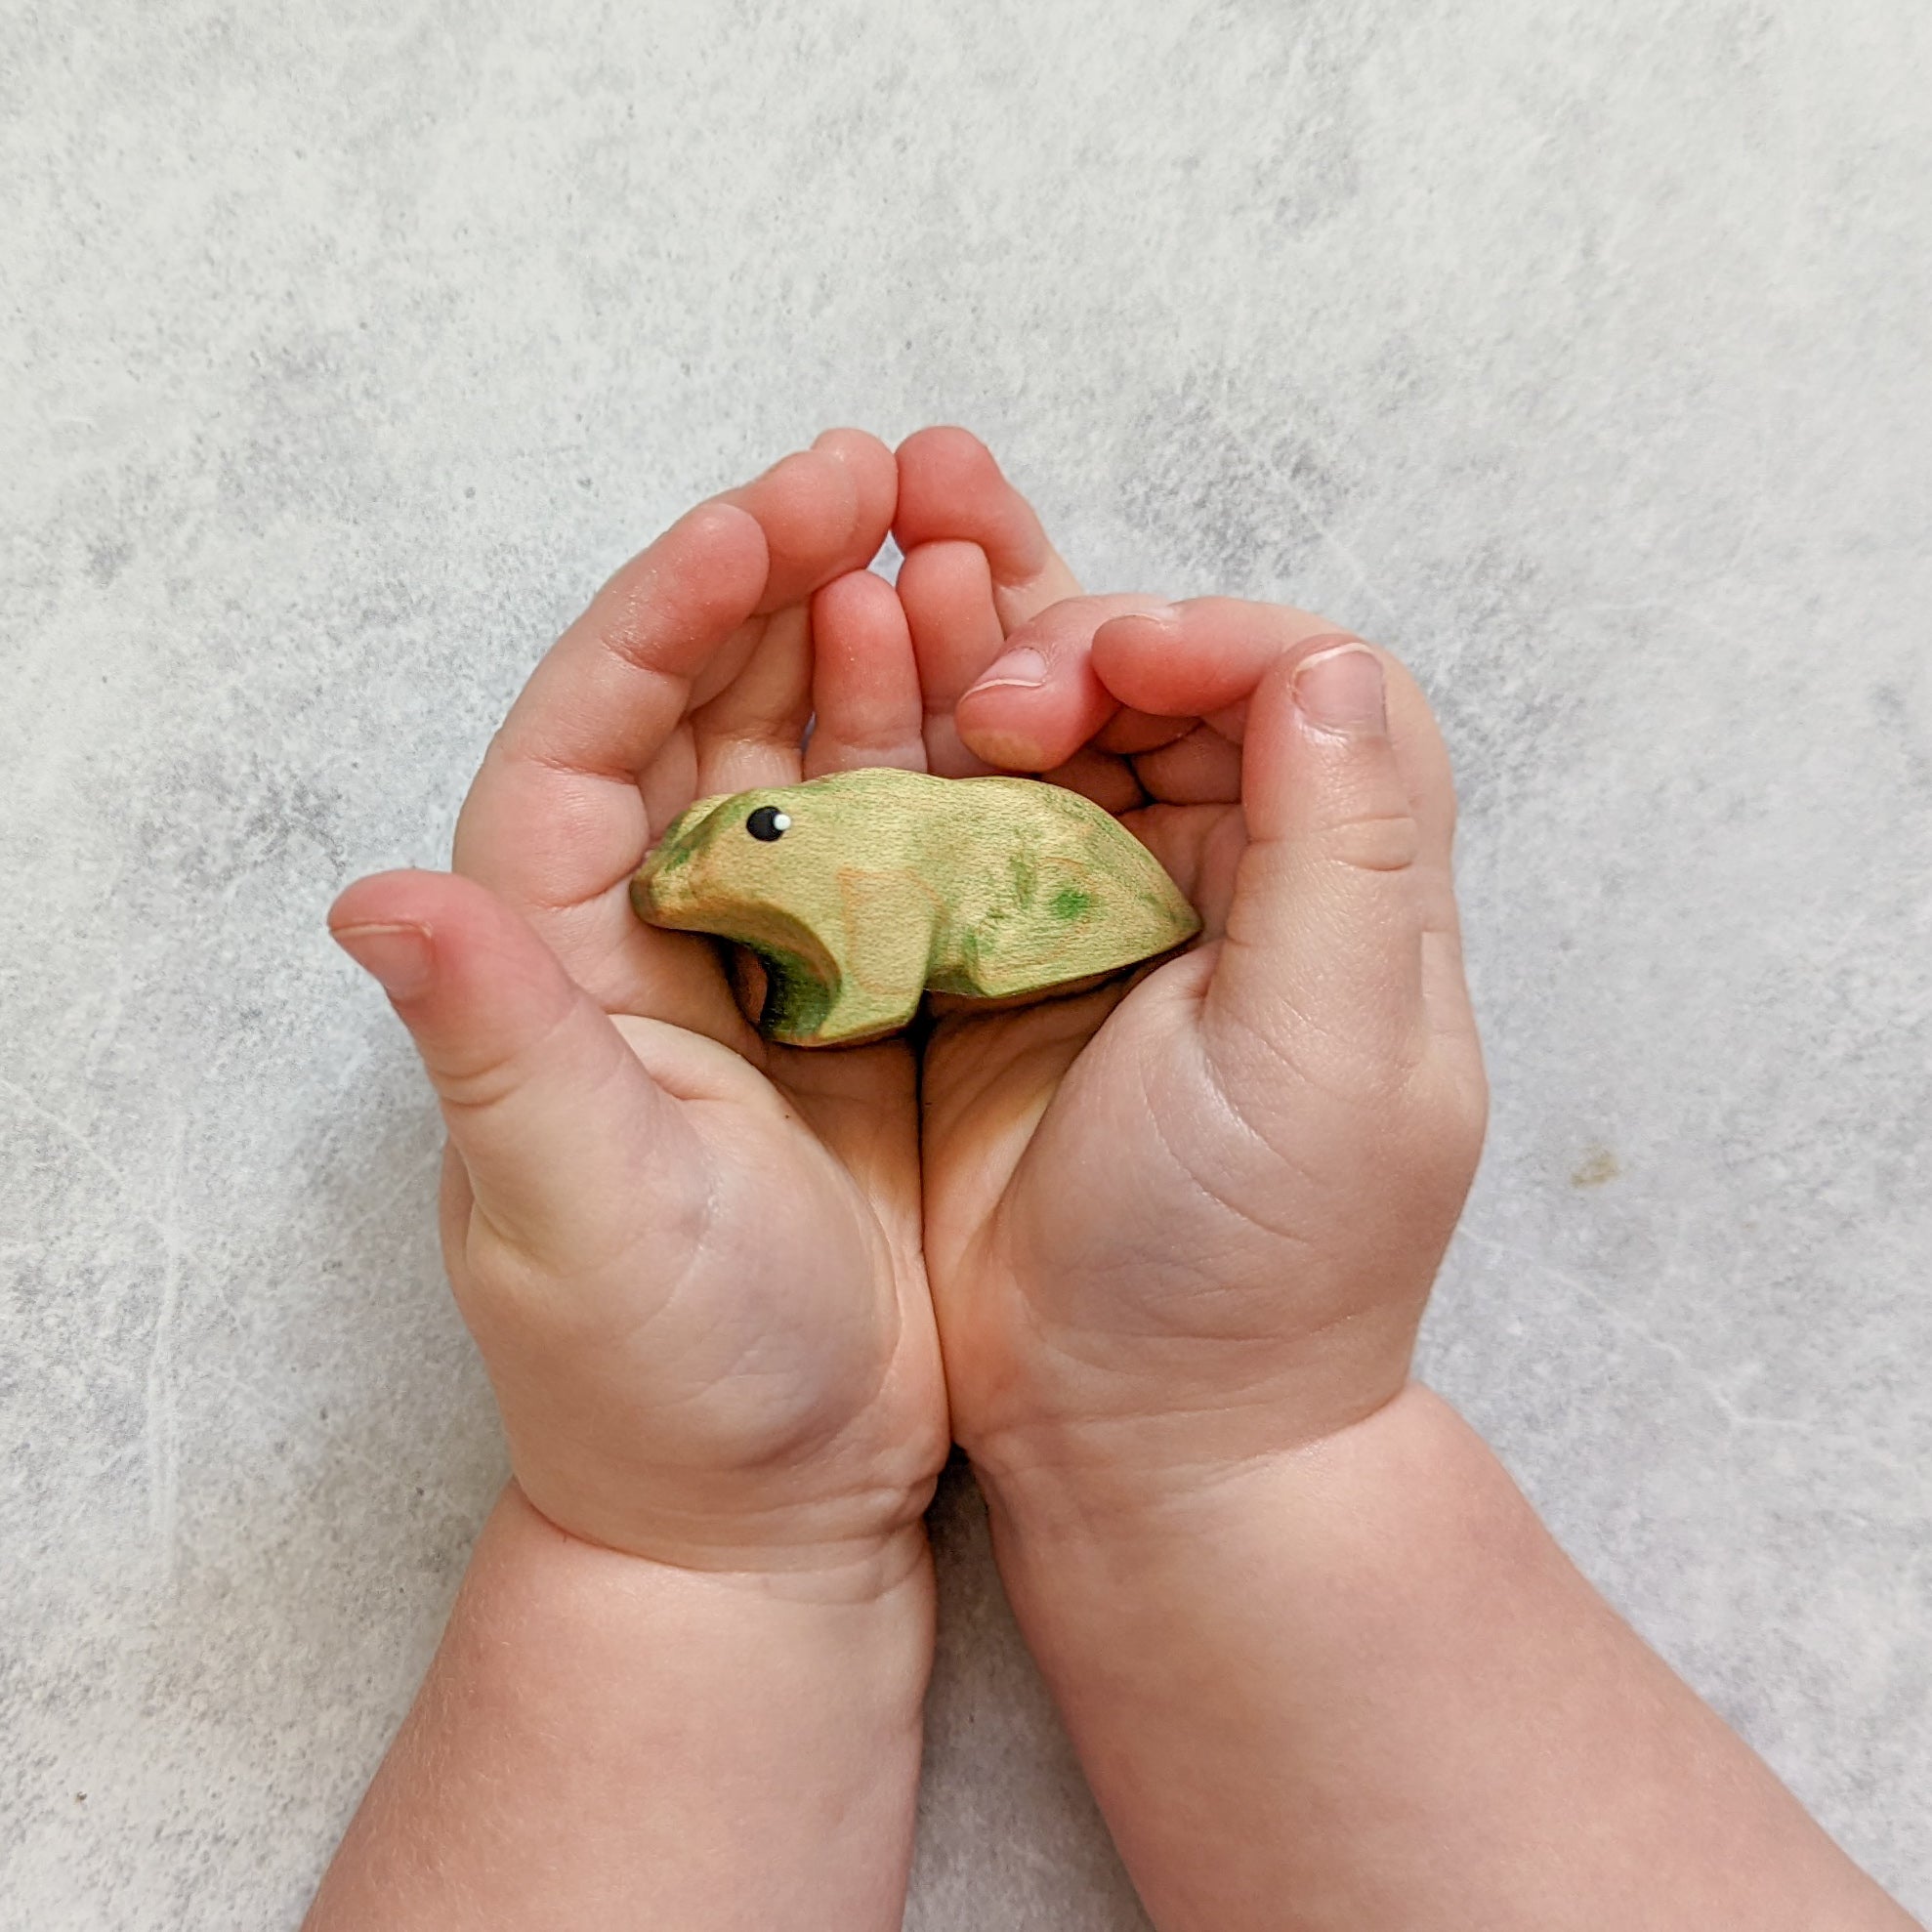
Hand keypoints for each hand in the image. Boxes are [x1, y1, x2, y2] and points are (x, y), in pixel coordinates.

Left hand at [327, 432, 947, 1572]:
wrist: (767, 1496)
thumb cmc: (652, 1370)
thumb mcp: (569, 1202)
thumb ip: (492, 1044)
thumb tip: (378, 900)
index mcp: (551, 950)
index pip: (589, 725)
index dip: (670, 606)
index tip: (767, 515)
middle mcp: (652, 929)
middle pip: (707, 706)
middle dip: (783, 582)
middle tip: (880, 477)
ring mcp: (770, 957)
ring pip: (815, 755)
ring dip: (874, 650)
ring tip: (952, 550)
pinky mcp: (871, 1002)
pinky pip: (906, 845)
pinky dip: (948, 765)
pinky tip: (1003, 703)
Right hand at [878, 431, 1487, 1496]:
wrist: (1140, 1437)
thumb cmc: (1250, 1261)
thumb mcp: (1328, 1055)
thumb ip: (1350, 846)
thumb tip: (1327, 656)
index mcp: (1331, 883)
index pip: (1285, 684)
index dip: (1190, 644)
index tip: (1098, 671)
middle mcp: (1223, 878)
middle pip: (1150, 687)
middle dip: (1060, 629)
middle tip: (986, 671)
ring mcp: (1095, 916)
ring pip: (1040, 736)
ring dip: (970, 646)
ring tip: (886, 551)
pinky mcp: (985, 965)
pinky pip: (946, 820)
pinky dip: (900, 747)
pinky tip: (847, 686)